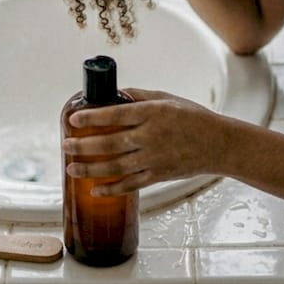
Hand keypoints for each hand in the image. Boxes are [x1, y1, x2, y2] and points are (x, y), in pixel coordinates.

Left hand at [63, 89, 230, 195]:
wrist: (218, 144)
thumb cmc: (193, 118)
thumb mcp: (167, 99)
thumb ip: (139, 97)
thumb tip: (114, 93)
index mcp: (152, 114)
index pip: (115, 115)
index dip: (92, 117)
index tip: (73, 119)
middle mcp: (151, 137)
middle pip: (110, 143)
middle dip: (83, 145)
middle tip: (65, 145)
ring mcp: (154, 159)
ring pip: (116, 167)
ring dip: (90, 169)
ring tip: (71, 168)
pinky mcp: (158, 176)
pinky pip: (130, 185)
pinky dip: (111, 189)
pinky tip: (95, 190)